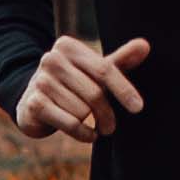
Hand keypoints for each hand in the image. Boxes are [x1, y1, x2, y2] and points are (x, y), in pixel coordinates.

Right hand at [16, 33, 151, 141]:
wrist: (35, 101)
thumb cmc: (74, 84)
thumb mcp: (95, 71)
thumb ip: (120, 60)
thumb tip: (145, 45)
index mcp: (68, 47)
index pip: (104, 69)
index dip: (123, 89)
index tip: (138, 107)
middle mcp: (51, 60)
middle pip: (94, 93)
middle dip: (107, 114)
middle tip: (111, 126)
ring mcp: (40, 81)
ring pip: (82, 110)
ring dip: (92, 123)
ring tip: (91, 124)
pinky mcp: (34, 103)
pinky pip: (70, 123)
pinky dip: (83, 133)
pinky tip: (88, 134)